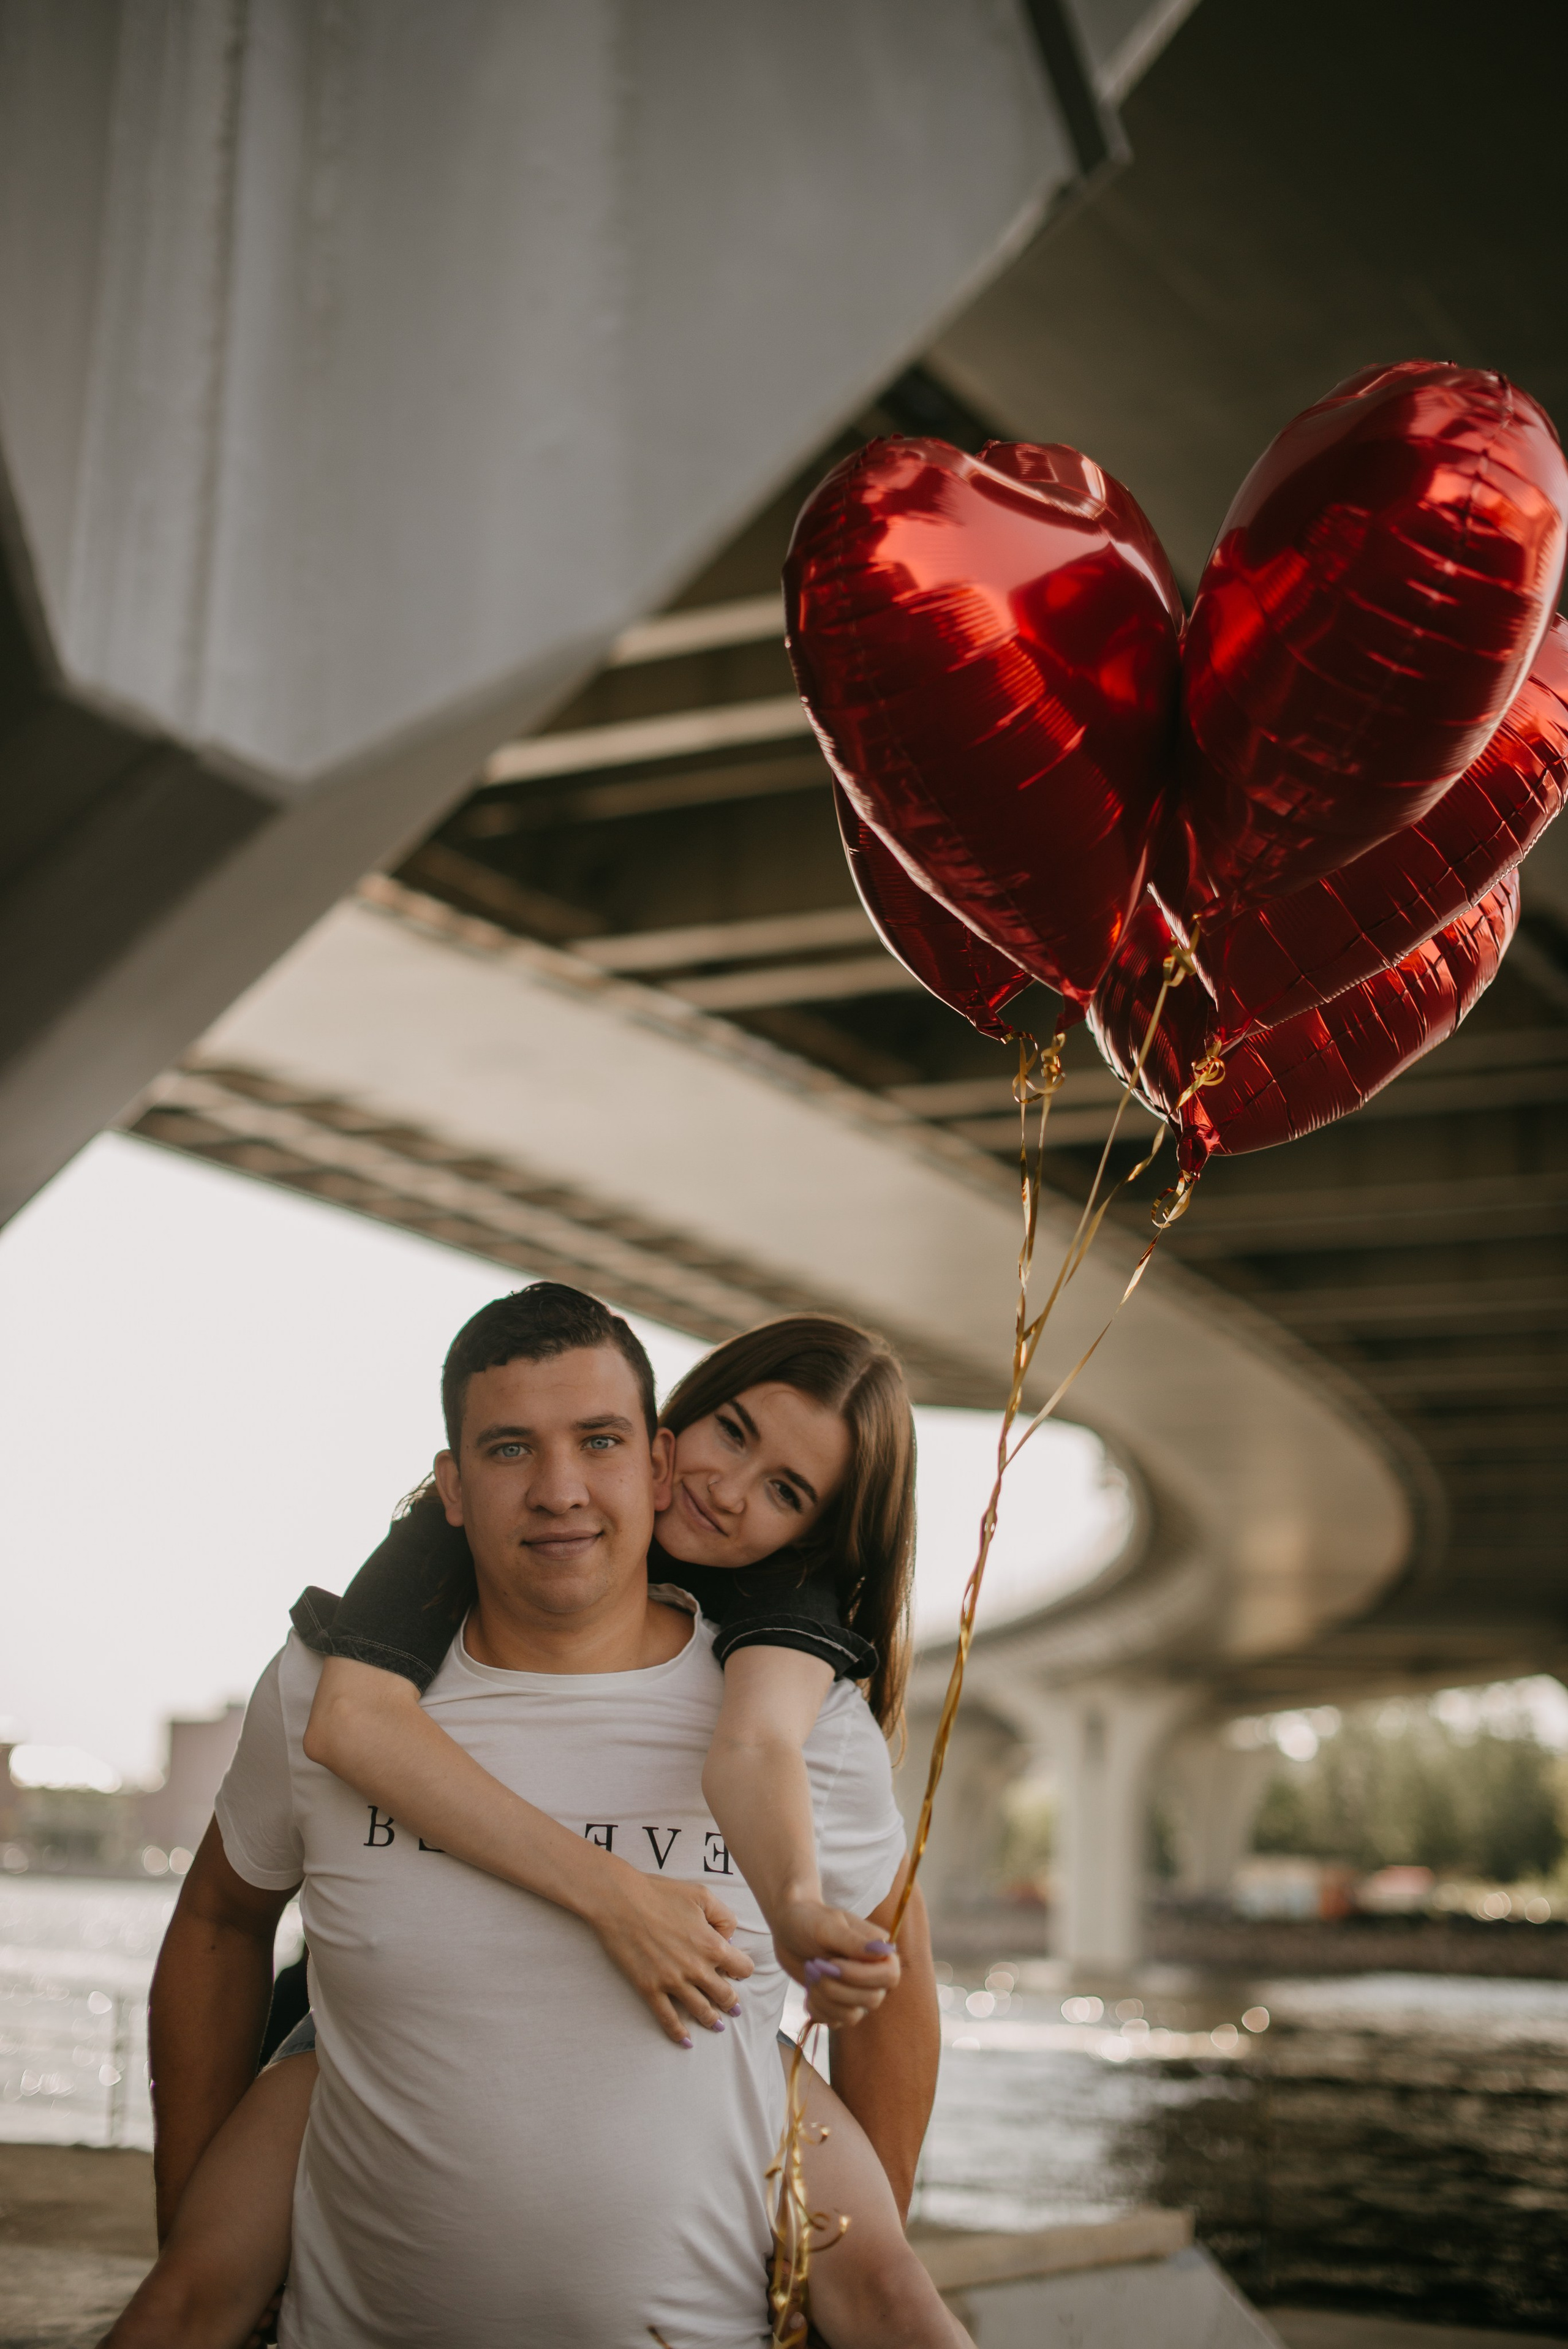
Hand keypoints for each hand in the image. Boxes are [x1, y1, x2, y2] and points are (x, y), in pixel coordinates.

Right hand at [588, 1862, 753, 2045]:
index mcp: (712, 1945)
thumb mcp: (702, 1895)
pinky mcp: (650, 1989)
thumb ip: (724, 1916)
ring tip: (716, 2025)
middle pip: (725, 1995)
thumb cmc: (661, 1893)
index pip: (742, 1968)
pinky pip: (668, 2019)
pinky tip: (685, 2041)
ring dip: (712, 2020)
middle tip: (733, 2008)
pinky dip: (678, 2033)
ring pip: (701, 2011)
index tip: (737, 1970)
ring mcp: (673, 1982)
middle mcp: (697, 1968)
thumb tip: (728, 1937)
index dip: (742, 1969)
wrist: (621, 1901)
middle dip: (731, 2002)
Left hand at [772, 1896, 899, 2026]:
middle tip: (814, 1964)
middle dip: (836, 1987)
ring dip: (824, 1998)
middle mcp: (873, 1976)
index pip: (890, 1976)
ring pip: (852, 2016)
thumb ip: (854, 1941)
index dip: (861, 1976)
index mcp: (879, 1952)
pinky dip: (817, 2009)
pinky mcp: (839, 2005)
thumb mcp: (828, 1927)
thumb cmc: (810, 1921)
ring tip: (811, 1973)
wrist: (789, 1929)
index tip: (832, 1962)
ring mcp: (857, 1993)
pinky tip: (809, 1991)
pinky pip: (835, 2022)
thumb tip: (884, 1950)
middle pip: (872, 2000)